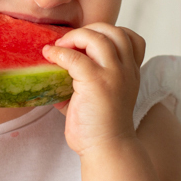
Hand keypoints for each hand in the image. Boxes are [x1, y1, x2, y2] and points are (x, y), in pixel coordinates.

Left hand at [42, 23, 145, 156]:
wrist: (107, 150)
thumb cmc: (99, 126)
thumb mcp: (100, 95)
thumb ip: (86, 77)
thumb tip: (55, 65)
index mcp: (131, 72)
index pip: (131, 38)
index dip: (109, 34)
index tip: (88, 45)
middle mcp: (126, 70)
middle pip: (113, 31)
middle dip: (89, 30)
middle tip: (69, 43)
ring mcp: (114, 75)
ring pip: (97, 37)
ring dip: (74, 37)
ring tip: (59, 47)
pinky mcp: (96, 83)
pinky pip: (75, 58)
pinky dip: (59, 53)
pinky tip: (49, 56)